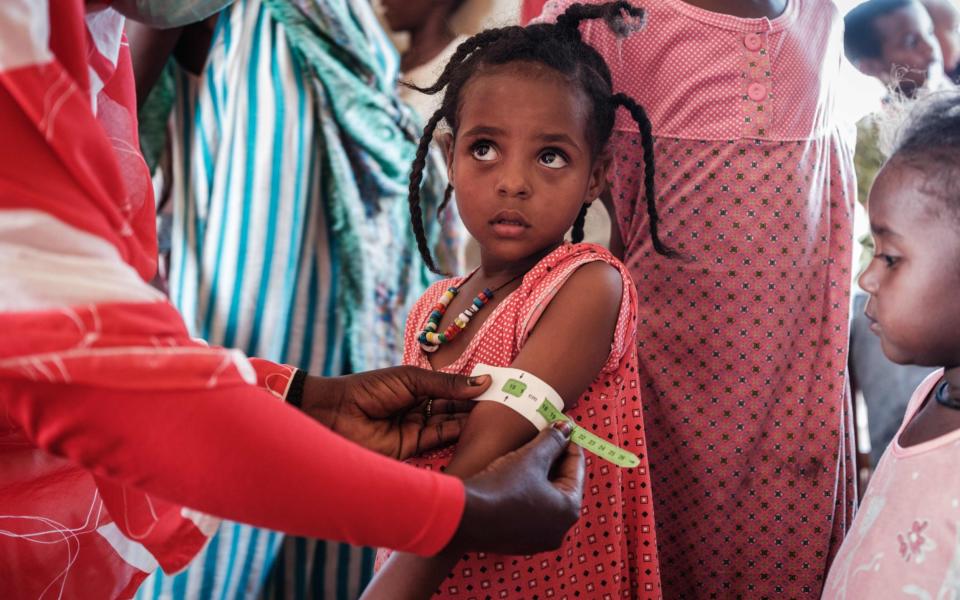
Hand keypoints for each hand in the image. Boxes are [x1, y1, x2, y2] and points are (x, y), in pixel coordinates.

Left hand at [300, 366, 490, 459]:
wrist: (334, 415)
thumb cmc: (368, 389)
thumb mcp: (411, 380)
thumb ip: (447, 385)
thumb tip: (483, 382)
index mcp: (417, 387)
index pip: (452, 389)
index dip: (473, 388)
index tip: (499, 385)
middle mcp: (419, 409)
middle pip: (454, 409)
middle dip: (476, 406)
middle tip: (504, 404)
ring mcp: (416, 430)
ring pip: (450, 427)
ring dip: (470, 422)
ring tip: (496, 416)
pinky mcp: (411, 451)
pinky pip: (439, 443)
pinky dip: (456, 438)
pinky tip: (475, 431)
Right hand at [446, 421, 584, 554]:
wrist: (464, 517)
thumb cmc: (502, 486)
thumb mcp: (530, 457)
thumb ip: (553, 440)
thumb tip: (567, 427)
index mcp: (568, 510)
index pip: (577, 468)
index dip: (568, 442)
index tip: (563, 425)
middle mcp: (558, 530)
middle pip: (562, 484)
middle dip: (554, 458)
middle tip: (546, 434)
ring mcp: (537, 539)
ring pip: (545, 498)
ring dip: (540, 474)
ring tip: (529, 451)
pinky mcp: (517, 542)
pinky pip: (529, 511)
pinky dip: (527, 492)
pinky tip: (515, 476)